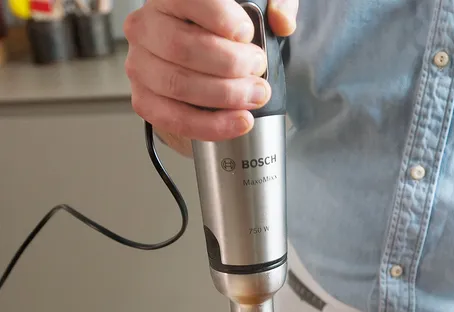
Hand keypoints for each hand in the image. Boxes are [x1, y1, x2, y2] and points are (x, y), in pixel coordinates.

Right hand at [124, 0, 297, 148]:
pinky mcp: (144, 99)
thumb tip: (283, 22)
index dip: (221, 19)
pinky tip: (237, 122)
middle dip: (231, 66)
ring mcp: (140, 65)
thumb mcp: (254, 5)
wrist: (204, 64)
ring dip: (224, 97)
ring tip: (254, 97)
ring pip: (178, 85)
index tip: (247, 35)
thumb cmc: (226, 33)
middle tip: (259, 75)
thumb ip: (276, 2)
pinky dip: (210, 126)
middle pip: (183, 48)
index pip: (188, 0)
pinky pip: (173, 118)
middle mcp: (146, 27)